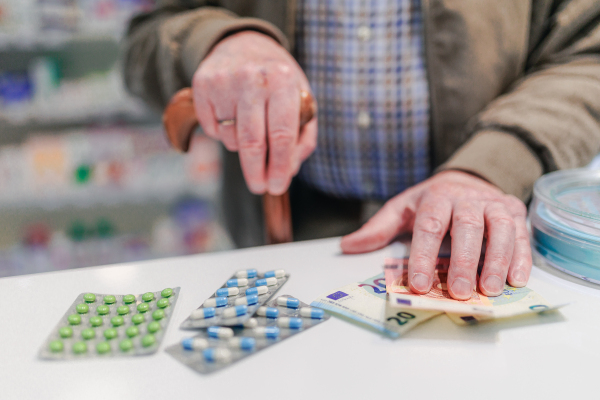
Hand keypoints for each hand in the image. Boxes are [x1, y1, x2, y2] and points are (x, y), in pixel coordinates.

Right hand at [192, 31, 316, 194]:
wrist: (244, 44)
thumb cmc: (278, 81)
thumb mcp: (302, 100)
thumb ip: (303, 138)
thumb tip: (289, 170)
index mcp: (283, 80)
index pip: (281, 135)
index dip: (279, 168)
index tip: (277, 187)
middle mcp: (252, 78)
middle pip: (252, 143)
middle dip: (256, 173)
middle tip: (259, 187)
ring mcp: (223, 81)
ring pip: (231, 138)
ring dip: (242, 148)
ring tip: (251, 130)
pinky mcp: (202, 85)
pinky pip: (211, 130)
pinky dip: (223, 134)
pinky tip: (233, 118)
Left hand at [340, 170, 531, 299]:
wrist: (465, 180)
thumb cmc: (431, 202)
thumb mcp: (401, 209)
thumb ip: (378, 228)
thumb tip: (346, 246)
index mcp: (436, 197)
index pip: (429, 225)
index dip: (424, 255)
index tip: (420, 284)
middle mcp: (467, 198)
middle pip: (468, 226)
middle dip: (464, 261)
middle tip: (459, 292)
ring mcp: (494, 204)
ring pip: (500, 229)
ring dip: (497, 260)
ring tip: (489, 290)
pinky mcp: (515, 212)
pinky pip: (522, 234)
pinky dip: (522, 257)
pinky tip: (516, 280)